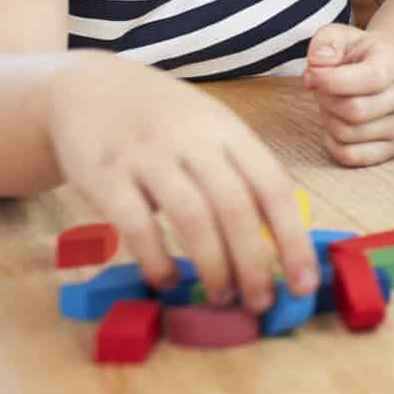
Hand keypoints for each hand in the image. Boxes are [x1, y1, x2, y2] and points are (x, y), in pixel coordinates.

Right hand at [48, 62, 317, 312]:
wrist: (88, 90)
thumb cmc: (165, 121)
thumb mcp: (212, 130)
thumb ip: (242, 174)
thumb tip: (280, 243)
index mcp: (229, 131)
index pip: (273, 186)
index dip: (293, 239)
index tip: (304, 284)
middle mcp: (193, 140)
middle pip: (236, 206)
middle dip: (254, 262)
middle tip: (261, 303)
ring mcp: (148, 156)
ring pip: (192, 217)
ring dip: (213, 265)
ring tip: (223, 296)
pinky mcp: (106, 176)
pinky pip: (136, 225)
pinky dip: (157, 260)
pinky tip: (168, 282)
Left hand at [304, 23, 393, 166]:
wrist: (383, 73)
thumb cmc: (357, 56)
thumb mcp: (342, 37)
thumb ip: (327, 41)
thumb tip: (318, 62)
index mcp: (393, 64)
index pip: (370, 78)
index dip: (332, 80)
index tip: (310, 74)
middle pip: (355, 110)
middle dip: (326, 100)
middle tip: (321, 90)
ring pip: (349, 134)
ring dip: (328, 119)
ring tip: (332, 104)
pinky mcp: (390, 148)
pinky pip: (350, 156)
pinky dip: (332, 142)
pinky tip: (335, 123)